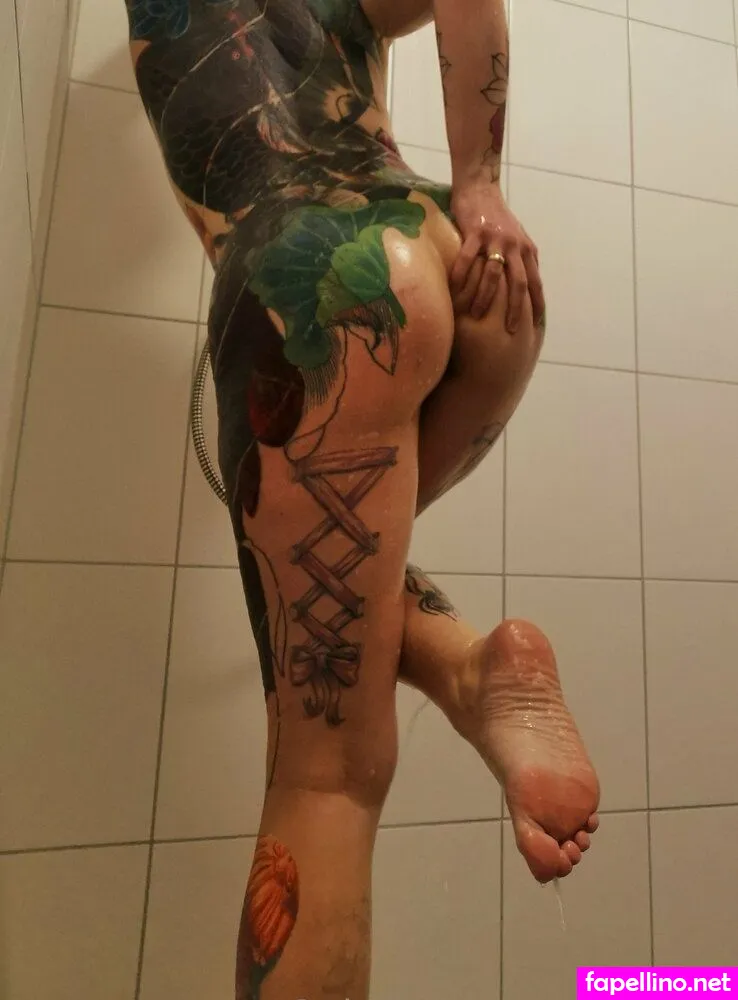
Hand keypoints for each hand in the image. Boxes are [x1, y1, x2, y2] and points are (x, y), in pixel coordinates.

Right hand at [450, 179, 544, 330]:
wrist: (479, 187)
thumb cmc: (495, 216)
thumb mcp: (516, 238)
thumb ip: (520, 259)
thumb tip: (523, 288)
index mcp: (526, 249)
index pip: (535, 282)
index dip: (537, 305)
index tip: (536, 326)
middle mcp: (515, 245)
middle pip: (519, 283)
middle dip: (517, 309)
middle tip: (511, 330)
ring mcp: (495, 239)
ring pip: (493, 274)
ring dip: (485, 297)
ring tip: (477, 316)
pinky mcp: (475, 232)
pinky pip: (468, 259)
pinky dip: (461, 276)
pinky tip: (454, 291)